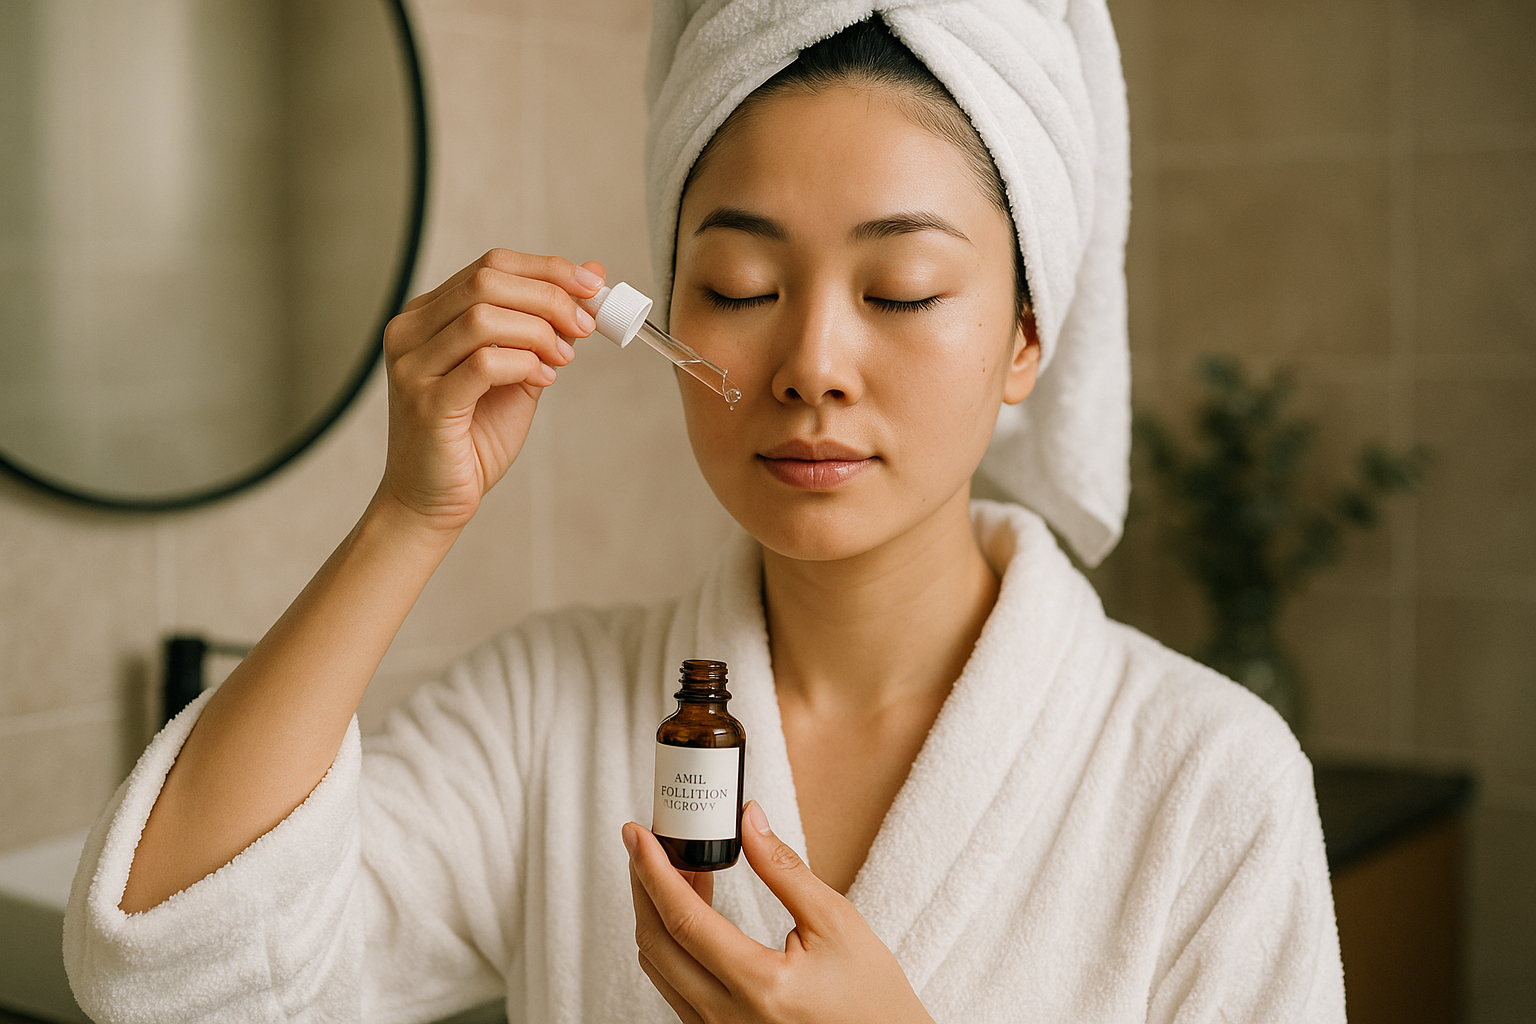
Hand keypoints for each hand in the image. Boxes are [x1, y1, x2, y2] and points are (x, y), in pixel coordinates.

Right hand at [373, 249, 604, 532]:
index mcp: (429, 315)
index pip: (491, 265)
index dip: (548, 269)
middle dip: (549, 297)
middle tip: (585, 324)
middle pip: (487, 281)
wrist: (433, 500)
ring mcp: (413, 365)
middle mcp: (411, 331)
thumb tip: (593, 277)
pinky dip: (523, 364)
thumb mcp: (520, 371)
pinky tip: (542, 379)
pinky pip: (483, 364)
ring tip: (563, 358)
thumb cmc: (473, 438)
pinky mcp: (426, 402)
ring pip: (483, 318)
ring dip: (539, 332)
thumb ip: (547, 327)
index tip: (592, 286)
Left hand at [624, 802, 934, 1023]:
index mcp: (759, 985)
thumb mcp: (836, 923)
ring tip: (678, 867)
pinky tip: (694, 910)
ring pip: (659, 967)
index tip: (636, 834)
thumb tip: (747, 820)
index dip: (652, 870)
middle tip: (649, 842)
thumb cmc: (872, 997)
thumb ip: (783, 869)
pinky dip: (674, 942)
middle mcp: (727, 1019)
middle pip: (655, 943)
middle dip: (643, 885)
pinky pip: (675, 987)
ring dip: (657, 912)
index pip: (683, 920)